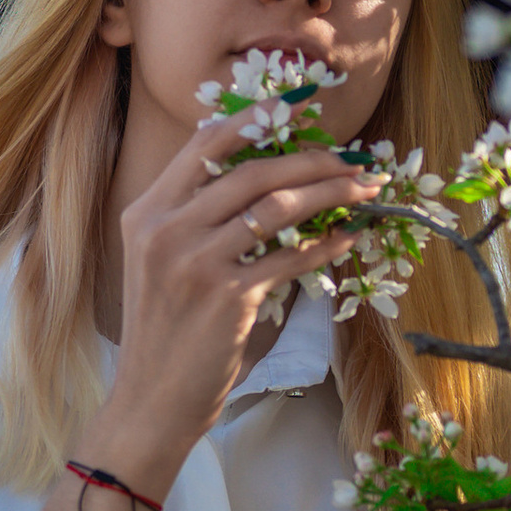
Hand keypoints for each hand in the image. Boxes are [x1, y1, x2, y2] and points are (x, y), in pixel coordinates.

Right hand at [11, 115, 377, 510]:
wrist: (151, 402)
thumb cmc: (165, 335)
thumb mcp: (165, 264)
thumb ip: (204, 222)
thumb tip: (272, 185)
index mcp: (146, 212)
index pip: (203, 142)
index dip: (254, 118)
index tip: (298, 109)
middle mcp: (165, 229)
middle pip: (250, 168)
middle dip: (311, 156)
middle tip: (351, 158)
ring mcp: (194, 262)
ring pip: (276, 207)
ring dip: (330, 193)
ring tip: (364, 190)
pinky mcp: (226, 298)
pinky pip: (289, 259)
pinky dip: (325, 246)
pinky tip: (348, 239)